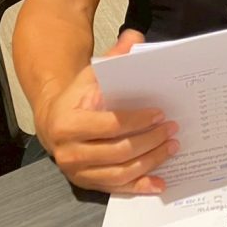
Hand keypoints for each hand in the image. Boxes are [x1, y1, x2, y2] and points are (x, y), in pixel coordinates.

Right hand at [34, 29, 178, 193]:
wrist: (54, 120)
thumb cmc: (79, 96)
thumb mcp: (92, 75)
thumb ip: (114, 57)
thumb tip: (135, 38)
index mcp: (68, 123)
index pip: (110, 125)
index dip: (137, 121)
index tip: (160, 113)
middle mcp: (69, 152)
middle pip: (118, 151)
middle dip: (150, 141)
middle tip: (173, 128)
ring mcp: (77, 171)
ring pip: (120, 172)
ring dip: (150, 161)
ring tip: (172, 147)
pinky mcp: (86, 183)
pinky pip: (116, 188)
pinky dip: (140, 187)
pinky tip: (160, 183)